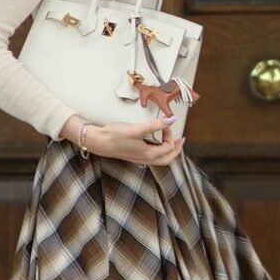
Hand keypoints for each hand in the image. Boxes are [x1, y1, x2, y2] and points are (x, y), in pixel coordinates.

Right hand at [60, 114, 184, 165]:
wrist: (98, 142)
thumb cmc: (115, 136)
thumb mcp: (137, 129)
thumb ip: (155, 125)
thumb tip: (171, 120)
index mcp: (149, 154)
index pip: (168, 147)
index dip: (170, 134)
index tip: (165, 122)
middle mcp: (145, 159)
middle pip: (167, 159)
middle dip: (175, 150)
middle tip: (180, 140)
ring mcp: (139, 159)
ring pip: (159, 159)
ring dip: (167, 151)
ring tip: (170, 142)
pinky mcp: (133, 156)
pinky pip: (151, 158)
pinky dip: (158, 152)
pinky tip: (154, 144)